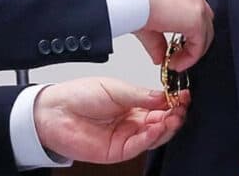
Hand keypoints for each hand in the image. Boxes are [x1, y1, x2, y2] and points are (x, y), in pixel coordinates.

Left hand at [33, 77, 189, 163]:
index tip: (183, 94)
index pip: (159, 105)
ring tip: (174, 116)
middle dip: (175, 114)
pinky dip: (152, 137)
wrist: (54, 112)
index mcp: (132, 103)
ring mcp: (126, 136)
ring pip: (155, 136)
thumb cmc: (78, 96)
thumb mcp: (114, 88)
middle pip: (162, 121)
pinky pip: (141, 146)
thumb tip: (164, 95)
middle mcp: (132, 121)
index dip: (172, 101)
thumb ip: (141, 95)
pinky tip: (157, 128)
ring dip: (167, 126)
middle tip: (181, 106)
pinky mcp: (119, 151)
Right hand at [136, 0, 213, 70]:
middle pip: (204, 21)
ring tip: (176, 62)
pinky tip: (176, 63)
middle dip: (193, 41)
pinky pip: (200, 43)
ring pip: (206, 32)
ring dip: (193, 50)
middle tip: (177, 56)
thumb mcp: (146, 21)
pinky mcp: (195, 18)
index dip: (186, 32)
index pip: (192, 11)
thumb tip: (159, 57)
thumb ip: (158, 41)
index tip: (175, 47)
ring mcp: (195, 4)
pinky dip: (191, 56)